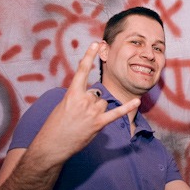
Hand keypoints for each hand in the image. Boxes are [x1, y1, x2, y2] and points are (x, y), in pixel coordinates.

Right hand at [29, 42, 139, 165]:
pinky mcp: (99, 124)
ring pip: (103, 103)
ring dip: (97, 111)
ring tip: (85, 122)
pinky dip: (127, 107)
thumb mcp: (63, 106)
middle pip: (97, 93)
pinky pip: (116, 113)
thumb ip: (78, 97)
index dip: (89, 56)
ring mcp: (92, 112)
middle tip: (80, 115)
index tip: (96, 43)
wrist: (52, 145)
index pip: (82, 70)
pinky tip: (137, 101)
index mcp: (71, 93)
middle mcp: (83, 100)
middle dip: (91, 102)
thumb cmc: (55, 126)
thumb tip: (93, 96)